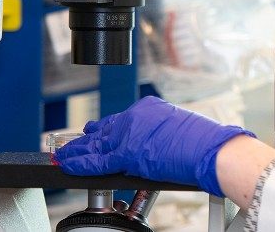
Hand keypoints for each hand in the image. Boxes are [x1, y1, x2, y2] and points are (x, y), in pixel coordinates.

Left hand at [54, 96, 254, 196]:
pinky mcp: (127, 154)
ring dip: (77, 151)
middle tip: (70, 144)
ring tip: (62, 155)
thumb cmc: (206, 143)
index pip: (119, 121)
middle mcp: (136, 117)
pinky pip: (97, 160)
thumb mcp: (179, 130)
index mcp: (149, 109)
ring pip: (95, 145)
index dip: (103, 130)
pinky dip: (80, 163)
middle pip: (104, 131)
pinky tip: (67, 165)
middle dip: (86, 140)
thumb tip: (154, 148)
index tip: (92, 132)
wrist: (212, 150)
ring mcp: (129, 135)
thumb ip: (159, 136)